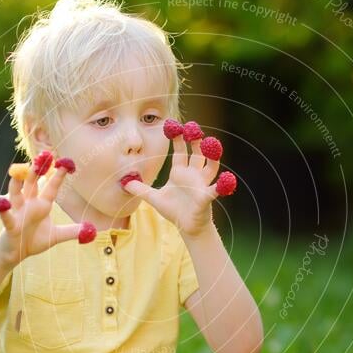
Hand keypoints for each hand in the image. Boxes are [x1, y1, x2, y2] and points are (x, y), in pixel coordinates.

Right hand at [0, 155, 95, 267]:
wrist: (16, 253)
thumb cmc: (34, 241)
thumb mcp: (56, 236)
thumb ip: (71, 231)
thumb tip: (89, 230)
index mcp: (42, 205)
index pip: (51, 187)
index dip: (57, 176)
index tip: (64, 163)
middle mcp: (29, 204)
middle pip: (32, 184)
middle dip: (37, 170)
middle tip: (43, 156)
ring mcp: (18, 213)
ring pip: (16, 194)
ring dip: (17, 183)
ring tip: (18, 171)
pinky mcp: (10, 225)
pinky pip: (6, 216)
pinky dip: (3, 210)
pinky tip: (2, 203)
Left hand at [121, 122, 230, 237]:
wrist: (187, 227)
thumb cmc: (174, 211)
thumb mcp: (154, 199)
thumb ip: (141, 189)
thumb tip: (124, 183)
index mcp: (180, 172)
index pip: (180, 150)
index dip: (178, 138)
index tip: (174, 125)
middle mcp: (193, 174)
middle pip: (197, 153)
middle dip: (195, 140)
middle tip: (193, 127)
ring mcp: (202, 184)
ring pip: (210, 166)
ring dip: (212, 155)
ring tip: (211, 143)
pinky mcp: (207, 197)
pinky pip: (217, 190)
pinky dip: (223, 185)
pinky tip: (227, 179)